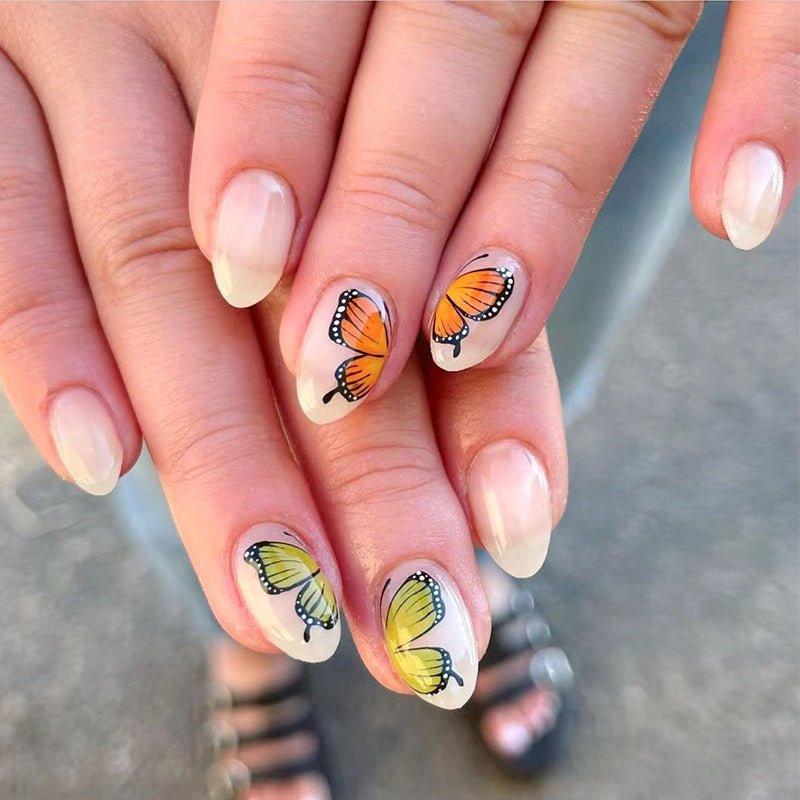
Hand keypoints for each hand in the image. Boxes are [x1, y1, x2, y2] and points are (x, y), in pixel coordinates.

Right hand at [0, 3, 566, 709]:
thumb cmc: (248, 78)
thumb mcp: (329, 155)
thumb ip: (385, 265)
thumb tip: (440, 447)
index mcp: (354, 96)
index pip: (440, 277)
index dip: (487, 419)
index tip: (515, 545)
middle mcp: (252, 87)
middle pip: (320, 306)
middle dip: (374, 481)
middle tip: (415, 625)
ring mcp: (108, 50)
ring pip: (168, 277)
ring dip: (225, 452)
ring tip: (279, 596)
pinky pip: (5, 206)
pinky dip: (41, 330)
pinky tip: (96, 453)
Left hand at [189, 1, 797, 424]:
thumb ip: (309, 36)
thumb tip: (232, 210)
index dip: (275, 122)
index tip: (240, 262)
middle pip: (444, 45)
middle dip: (390, 215)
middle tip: (341, 366)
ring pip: (596, 55)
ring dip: (536, 211)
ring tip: (473, 342)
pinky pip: (781, 4)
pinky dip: (771, 94)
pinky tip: (739, 217)